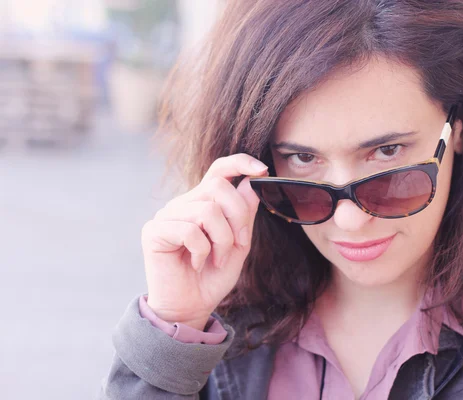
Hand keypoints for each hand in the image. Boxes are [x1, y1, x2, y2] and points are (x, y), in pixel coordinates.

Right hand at [141, 153, 267, 328]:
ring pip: (207, 210)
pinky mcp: (154, 231)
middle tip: (238, 244)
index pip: (219, 170)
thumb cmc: (212, 276)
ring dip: (222, 240)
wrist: (190, 306)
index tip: (262, 170)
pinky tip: (196, 264)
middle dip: (238, 217)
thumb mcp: (239, 244)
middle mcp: (184, 203)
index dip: (240, 162)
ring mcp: (167, 215)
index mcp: (203, 202)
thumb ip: (244, 215)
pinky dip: (202, 251)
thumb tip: (251, 183)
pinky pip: (190, 230)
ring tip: (216, 259)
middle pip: (219, 187)